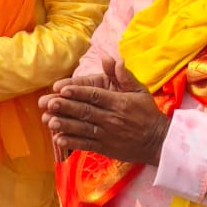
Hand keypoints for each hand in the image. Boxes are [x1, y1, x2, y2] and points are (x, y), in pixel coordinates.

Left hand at [43, 57, 167, 164]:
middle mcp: (112, 118)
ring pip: (83, 129)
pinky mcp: (106, 148)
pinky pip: (87, 144)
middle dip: (66, 107)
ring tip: (49, 121)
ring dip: (65, 125)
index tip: (62, 89)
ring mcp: (108, 134)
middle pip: (86, 111)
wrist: (158, 141)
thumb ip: (124, 75)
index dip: (78, 92)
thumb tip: (112, 58)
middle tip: (48, 103)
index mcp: (119, 102)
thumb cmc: (148, 113)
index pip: (95, 96)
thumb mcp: (140, 90)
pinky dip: (72, 143)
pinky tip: (59, 139)